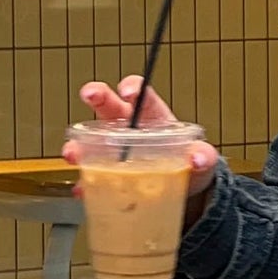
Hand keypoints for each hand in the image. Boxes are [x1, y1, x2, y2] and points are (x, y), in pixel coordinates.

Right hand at [64, 79, 219, 197]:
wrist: (182, 187)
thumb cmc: (186, 161)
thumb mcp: (200, 157)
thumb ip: (204, 155)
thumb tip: (199, 158)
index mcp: (152, 116)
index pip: (142, 95)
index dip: (133, 88)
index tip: (129, 90)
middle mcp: (128, 127)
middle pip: (108, 105)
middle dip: (98, 96)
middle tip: (90, 94)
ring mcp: (114, 150)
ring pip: (91, 141)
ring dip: (79, 146)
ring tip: (73, 153)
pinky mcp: (108, 175)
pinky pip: (93, 177)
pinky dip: (86, 184)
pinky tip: (84, 190)